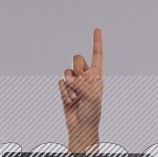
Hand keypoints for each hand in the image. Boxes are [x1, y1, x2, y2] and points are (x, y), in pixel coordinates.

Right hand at [59, 28, 103, 147]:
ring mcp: (75, 83)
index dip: (96, 42)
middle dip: (76, 68)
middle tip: (80, 81)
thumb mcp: (92, 96)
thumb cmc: (91, 113)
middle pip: (77, 59)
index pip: (97, 55)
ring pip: (67, 72)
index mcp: (97, 75)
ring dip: (69, 85)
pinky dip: (63, 92)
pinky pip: (60, 83)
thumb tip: (70, 79)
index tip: (97, 29)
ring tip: (75, 97)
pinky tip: (69, 101)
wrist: (81, 127)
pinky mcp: (65, 90)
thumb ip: (82, 84)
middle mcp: (86, 76)